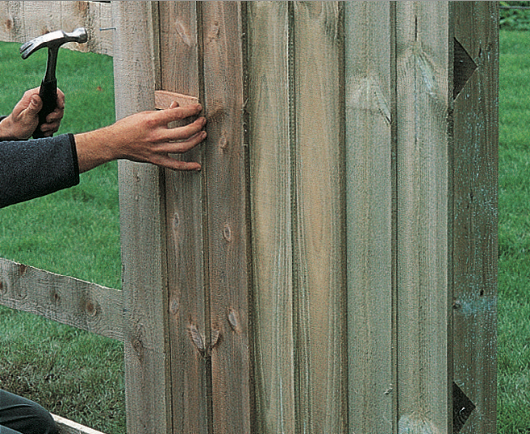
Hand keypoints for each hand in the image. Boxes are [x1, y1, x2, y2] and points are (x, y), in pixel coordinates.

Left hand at [0, 87, 64, 139]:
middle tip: (47, 120)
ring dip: (53, 124)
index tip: (60, 107)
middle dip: (56, 116)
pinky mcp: (47, 116)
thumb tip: (37, 96)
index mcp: (32, 96)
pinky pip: (56, 121)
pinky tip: (44, 130)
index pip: (51, 91)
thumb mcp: (26, 116)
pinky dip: (52, 127)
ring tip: (42, 128)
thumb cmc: (18, 124)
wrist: (16, 133)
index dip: (59, 98)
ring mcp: (44, 109)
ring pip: (58, 115)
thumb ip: (33, 107)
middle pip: (58, 105)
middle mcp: (39, 101)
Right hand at [74, 102, 206, 172]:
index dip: (190, 110)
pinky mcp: (156, 160)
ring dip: (196, 141)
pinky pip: (174, 165)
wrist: (114, 143)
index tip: (198, 108)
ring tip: (203, 134)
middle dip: (197, 126)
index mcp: (152, 121)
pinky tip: (197, 166)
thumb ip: (162, 112)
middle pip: (184, 132)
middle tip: (203, 121)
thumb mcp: (144, 114)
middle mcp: (156, 135)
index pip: (177, 114)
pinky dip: (187, 167)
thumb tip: (176, 105)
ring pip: (182, 147)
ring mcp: (157, 149)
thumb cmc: (128, 126)